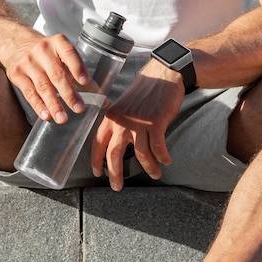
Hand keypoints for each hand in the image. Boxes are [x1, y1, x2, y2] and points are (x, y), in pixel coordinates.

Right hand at [4, 33, 89, 122]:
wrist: (16, 44)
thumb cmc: (48, 54)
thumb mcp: (63, 56)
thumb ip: (81, 77)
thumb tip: (102, 101)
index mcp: (58, 43)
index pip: (69, 53)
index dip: (78, 67)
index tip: (85, 81)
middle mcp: (42, 50)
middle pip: (57, 75)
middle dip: (69, 93)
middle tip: (79, 109)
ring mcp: (28, 62)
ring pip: (43, 86)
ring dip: (54, 104)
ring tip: (63, 119)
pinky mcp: (17, 74)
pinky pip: (29, 93)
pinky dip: (38, 106)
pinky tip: (46, 115)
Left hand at [91, 60, 184, 190]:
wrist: (163, 75)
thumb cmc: (144, 91)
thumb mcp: (123, 106)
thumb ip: (118, 123)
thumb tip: (115, 143)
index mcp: (111, 117)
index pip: (97, 143)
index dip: (96, 160)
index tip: (97, 173)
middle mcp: (121, 122)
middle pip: (113, 154)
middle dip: (115, 174)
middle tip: (117, 187)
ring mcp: (138, 123)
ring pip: (140, 154)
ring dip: (148, 168)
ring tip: (155, 174)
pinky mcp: (155, 123)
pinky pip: (158, 148)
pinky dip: (162, 158)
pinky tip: (165, 161)